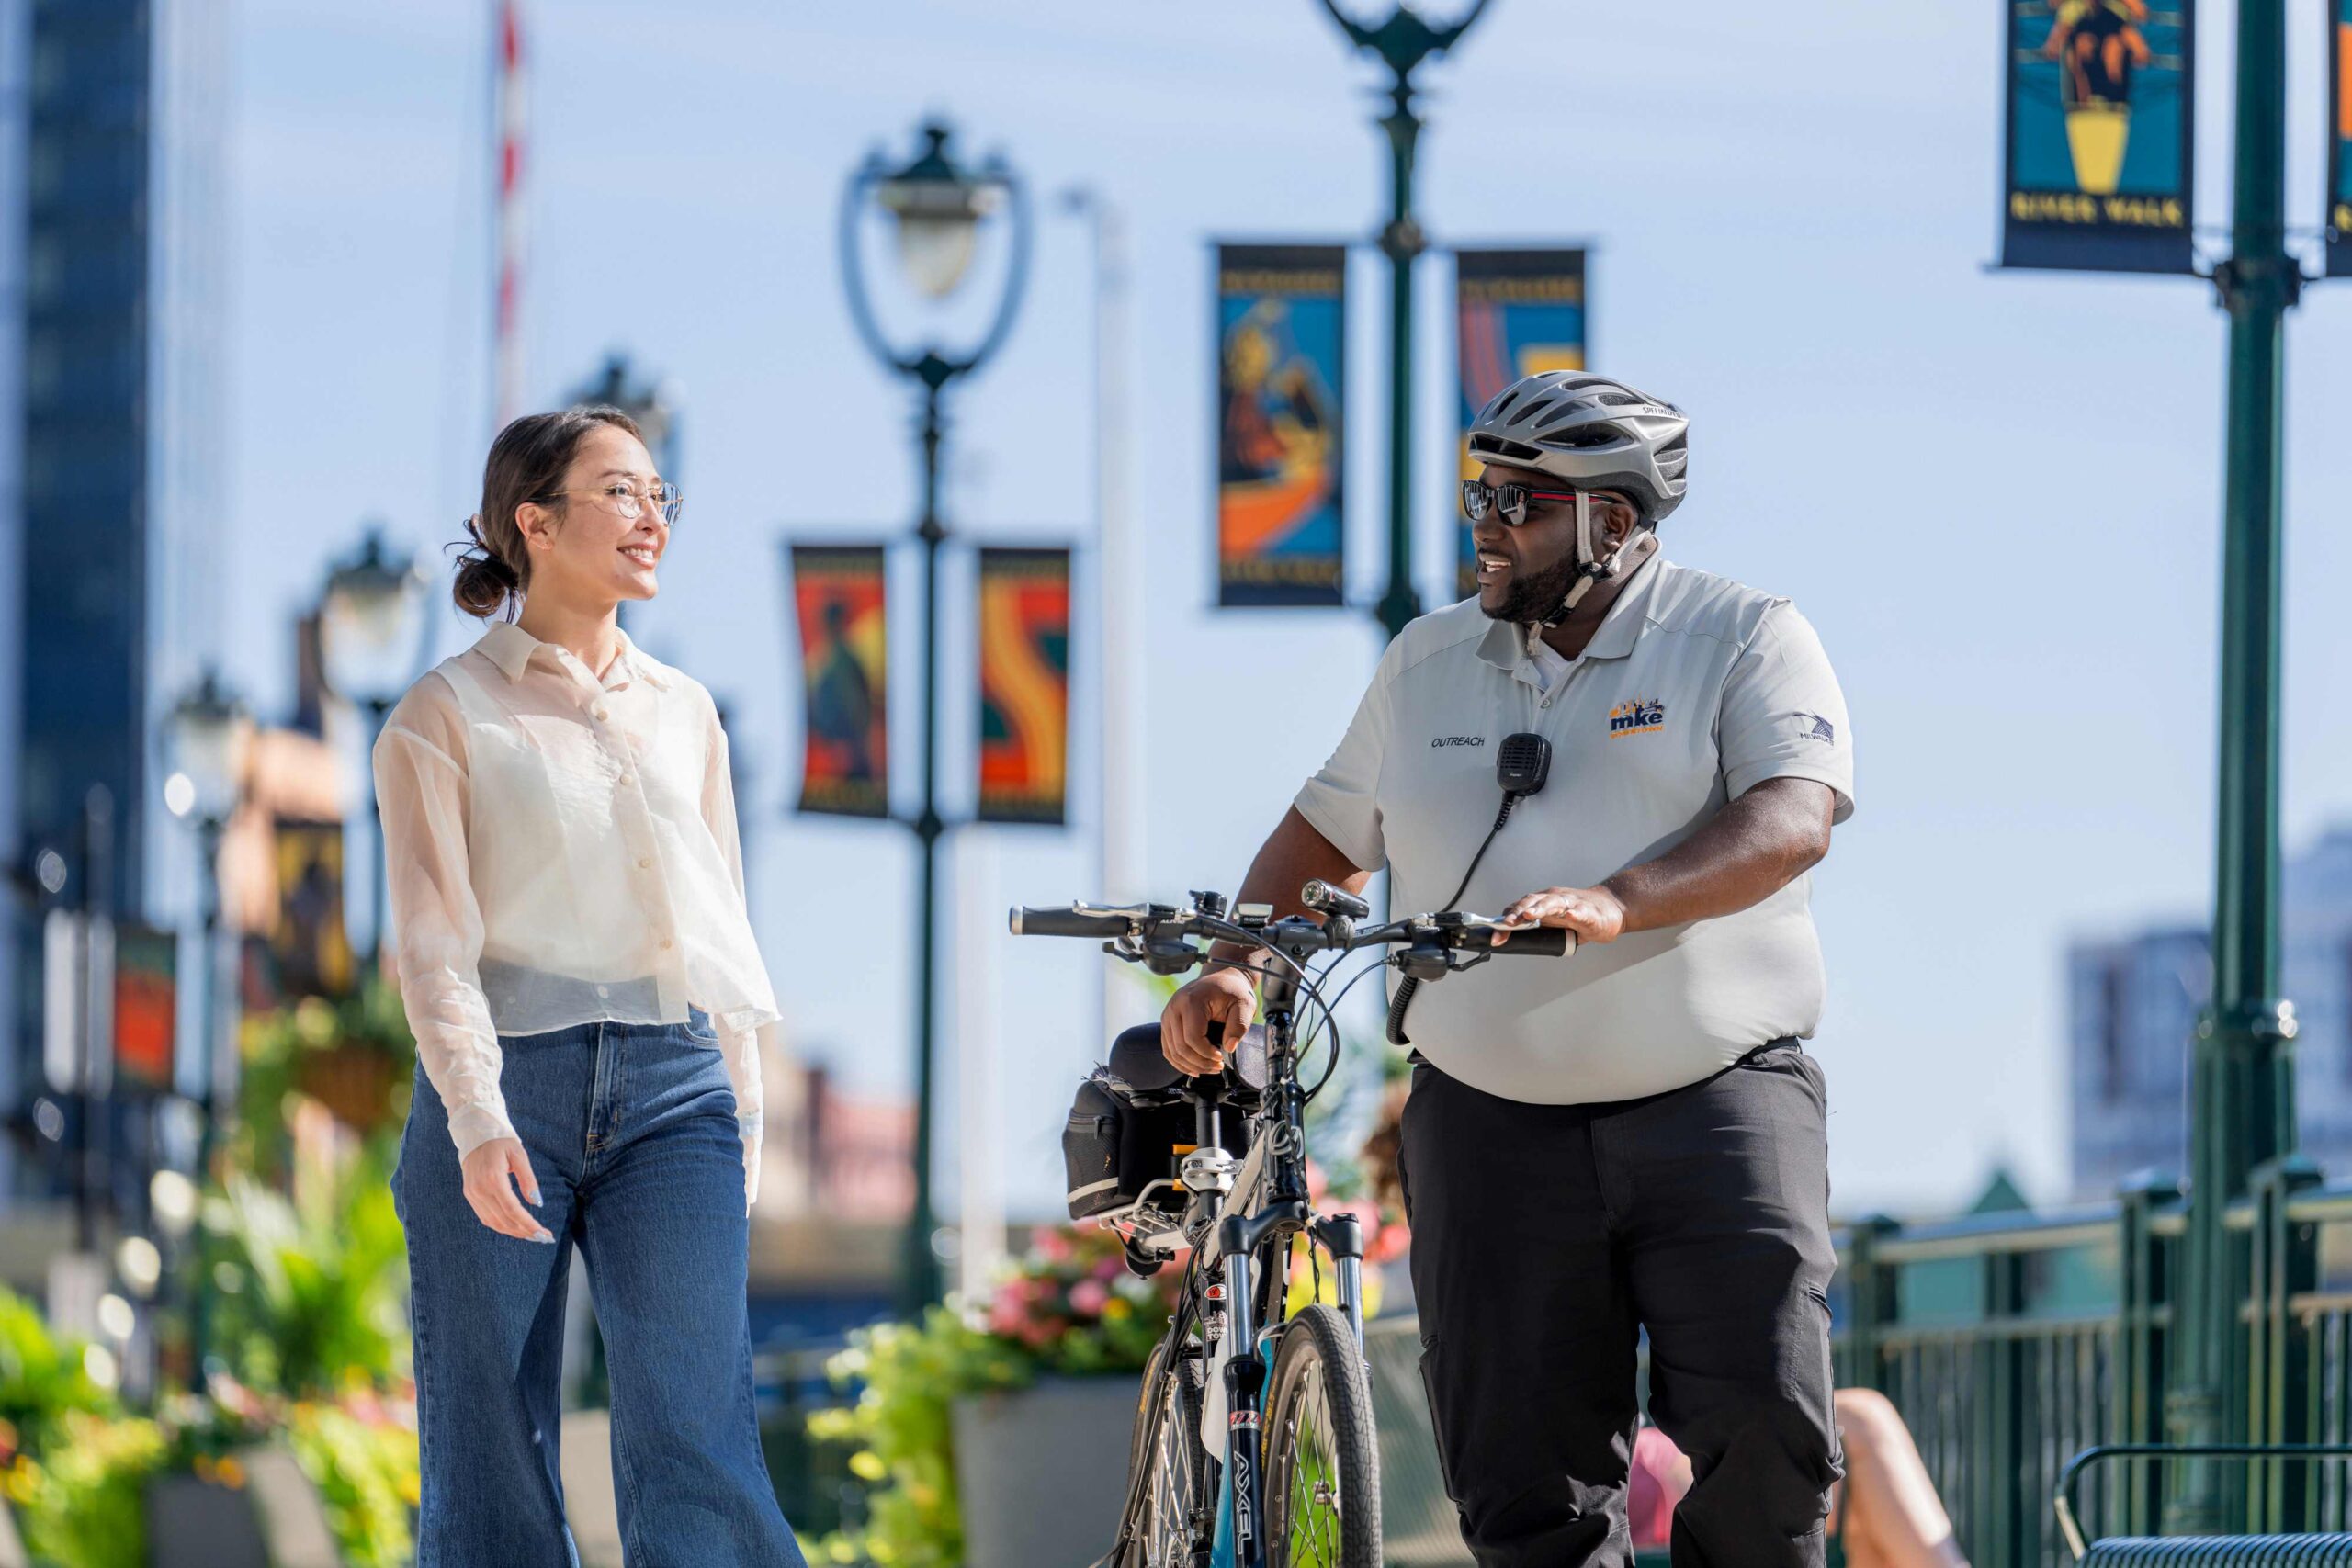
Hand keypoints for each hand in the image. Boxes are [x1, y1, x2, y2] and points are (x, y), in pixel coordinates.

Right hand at [461, 1137, 553, 1242]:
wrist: (475, 1134)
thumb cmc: (501, 1142)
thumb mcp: (519, 1155)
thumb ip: (528, 1180)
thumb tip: (537, 1203)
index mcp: (493, 1179)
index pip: (513, 1210)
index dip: (529, 1224)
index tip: (544, 1233)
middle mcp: (480, 1190)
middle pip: (504, 1220)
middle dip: (524, 1231)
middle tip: (543, 1237)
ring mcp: (472, 1194)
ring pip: (493, 1222)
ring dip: (513, 1232)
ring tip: (531, 1235)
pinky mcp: (469, 1195)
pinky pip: (485, 1217)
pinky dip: (500, 1226)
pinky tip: (514, 1227)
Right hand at [1161, 968, 1256, 1076]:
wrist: (1221, 978)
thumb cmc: (1232, 990)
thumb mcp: (1245, 1005)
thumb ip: (1239, 1026)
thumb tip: (1229, 1047)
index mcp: (1192, 1001)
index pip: (1192, 1038)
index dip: (1207, 1054)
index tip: (1221, 1058)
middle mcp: (1175, 1007)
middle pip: (1180, 1047)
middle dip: (1200, 1063)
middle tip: (1218, 1067)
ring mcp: (1168, 1014)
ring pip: (1172, 1051)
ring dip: (1190, 1065)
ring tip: (1209, 1068)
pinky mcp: (1167, 1022)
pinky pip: (1168, 1048)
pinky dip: (1179, 1062)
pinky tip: (1194, 1067)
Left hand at [1494, 884, 1627, 945]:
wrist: (1610, 908)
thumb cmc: (1579, 915)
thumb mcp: (1554, 923)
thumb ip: (1535, 930)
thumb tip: (1510, 942)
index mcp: (1543, 903)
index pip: (1520, 909)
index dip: (1506, 922)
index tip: (1496, 937)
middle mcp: (1554, 899)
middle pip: (1532, 901)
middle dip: (1518, 912)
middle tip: (1508, 923)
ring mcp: (1572, 903)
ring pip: (1553, 902)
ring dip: (1540, 908)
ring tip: (1530, 915)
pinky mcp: (1589, 911)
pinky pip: (1581, 911)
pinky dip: (1575, 913)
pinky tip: (1571, 916)